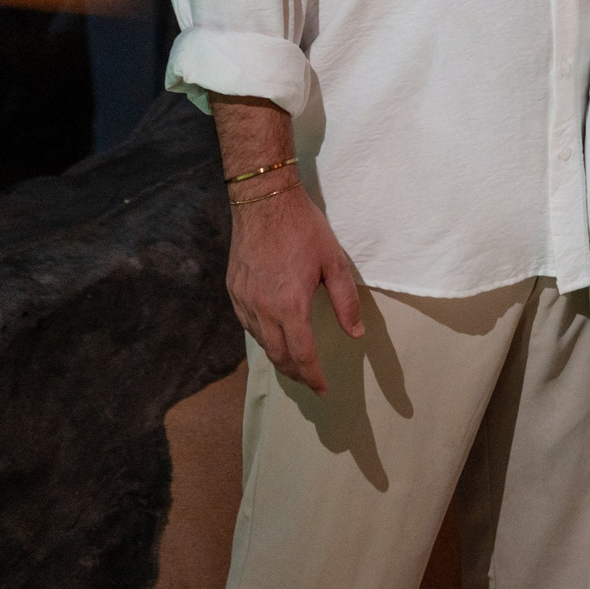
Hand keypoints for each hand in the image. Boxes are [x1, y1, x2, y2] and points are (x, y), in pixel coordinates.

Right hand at [225, 187, 363, 394]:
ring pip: (261, 343)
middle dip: (296, 374)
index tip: (324, 389)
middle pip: (279, 356)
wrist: (263, 199)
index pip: (303, 355)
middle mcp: (263, 310)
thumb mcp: (334, 262)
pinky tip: (272, 334)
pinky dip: (262, 337)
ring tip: (294, 362)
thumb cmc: (303, 228)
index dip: (314, 377)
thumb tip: (355, 333)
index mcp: (290, 306)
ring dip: (278, 357)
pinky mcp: (233, 290)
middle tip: (310, 380)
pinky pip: (248, 325)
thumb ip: (346, 302)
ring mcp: (244, 300)